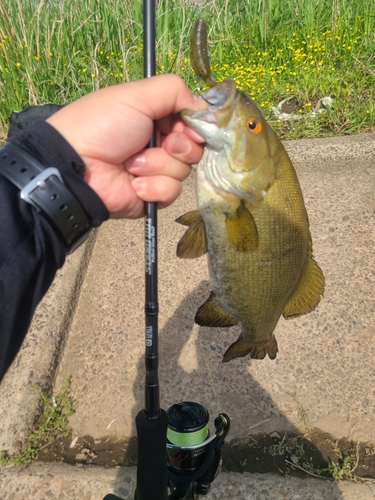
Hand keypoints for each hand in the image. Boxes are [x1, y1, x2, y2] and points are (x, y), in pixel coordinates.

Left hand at [46, 74, 206, 217]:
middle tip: (162, 143)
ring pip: (183, 171)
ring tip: (132, 164)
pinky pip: (171, 192)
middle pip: (194, 148)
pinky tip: (133, 183)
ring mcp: (155, 171)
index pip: (193, 122)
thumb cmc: (103, 125)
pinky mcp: (152, 196)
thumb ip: (174, 90)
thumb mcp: (136, 95)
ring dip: (158, 166)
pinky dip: (154, 187)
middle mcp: (158, 144)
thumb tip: (203, 107)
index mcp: (155, 118)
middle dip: (180, 146)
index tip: (186, 125)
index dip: (195, 125)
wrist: (76, 166)